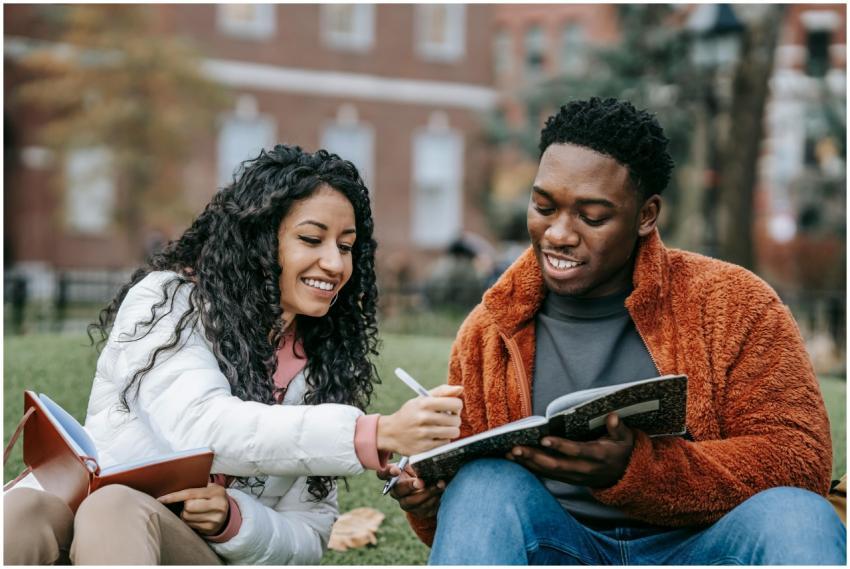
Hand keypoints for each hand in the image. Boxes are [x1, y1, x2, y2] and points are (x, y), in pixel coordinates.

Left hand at [158, 483, 229, 535]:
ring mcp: (215, 519)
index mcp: (217, 492)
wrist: (227, 512)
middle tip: (189, 503)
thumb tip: (173, 486)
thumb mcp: (211, 488)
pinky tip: (195, 517)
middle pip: (188, 507)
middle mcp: (218, 506)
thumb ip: (197, 486)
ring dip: (185, 514)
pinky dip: (189, 521)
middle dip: (184, 506)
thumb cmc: (213, 497)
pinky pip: (190, 525)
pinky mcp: (210, 529)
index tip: (160, 499)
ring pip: (187, 517)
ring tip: (193, 510)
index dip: (174, 496)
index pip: (190, 493)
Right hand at [376, 461, 444, 518]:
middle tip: (421, 482)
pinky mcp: (417, 512)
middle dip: (410, 486)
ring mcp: (405, 503)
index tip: (397, 470)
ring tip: (440, 485)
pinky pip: (423, 509)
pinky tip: (440, 494)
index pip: (382, 474)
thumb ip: (417, 461)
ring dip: (427, 493)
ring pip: (412, 502)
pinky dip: (433, 501)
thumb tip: (423, 458)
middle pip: (398, 490)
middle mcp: (396, 491)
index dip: (387, 472)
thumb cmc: (422, 471)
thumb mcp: (417, 463)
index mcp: (394, 476)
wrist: (433, 486)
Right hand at [377, 384, 462, 455]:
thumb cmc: (411, 413)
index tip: (451, 408)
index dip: (456, 406)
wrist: (391, 433)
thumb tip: (460, 388)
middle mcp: (424, 418)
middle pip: (456, 420)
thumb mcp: (422, 398)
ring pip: (453, 433)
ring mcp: (424, 434)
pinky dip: (443, 440)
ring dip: (450, 431)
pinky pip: (445, 443)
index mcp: (425, 403)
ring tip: (442, 428)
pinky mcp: (424, 447)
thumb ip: (442, 392)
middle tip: (446, 419)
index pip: (455, 404)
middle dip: (454, 419)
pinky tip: (435, 436)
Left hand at [507, 413, 634, 487]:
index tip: (544, 438)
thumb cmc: (621, 451)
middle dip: (534, 457)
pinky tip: (516, 460)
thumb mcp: (625, 439)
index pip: (577, 451)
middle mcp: (584, 469)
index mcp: (598, 456)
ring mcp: (574, 476)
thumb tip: (612, 416)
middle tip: (515, 448)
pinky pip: (547, 475)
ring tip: (509, 453)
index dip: (560, 446)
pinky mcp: (567, 479)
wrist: (623, 476)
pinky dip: (531, 468)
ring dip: (528, 463)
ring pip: (548, 472)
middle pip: (556, 465)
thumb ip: (618, 428)